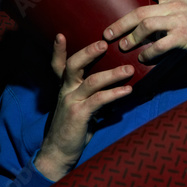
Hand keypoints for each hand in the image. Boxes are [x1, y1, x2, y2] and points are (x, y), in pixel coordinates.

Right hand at [34, 34, 134, 181]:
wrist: (59, 152)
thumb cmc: (73, 128)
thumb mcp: (80, 106)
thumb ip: (92, 93)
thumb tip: (115, 82)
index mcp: (65, 87)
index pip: (58, 65)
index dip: (58, 50)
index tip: (60, 34)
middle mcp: (65, 91)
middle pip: (74, 65)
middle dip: (89, 52)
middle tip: (105, 43)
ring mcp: (71, 102)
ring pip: (92, 81)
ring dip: (112, 74)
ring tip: (129, 69)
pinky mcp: (79, 114)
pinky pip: (99, 100)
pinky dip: (115, 93)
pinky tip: (127, 90)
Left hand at [105, 0, 186, 68]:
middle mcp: (176, 5)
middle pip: (140, 11)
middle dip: (120, 23)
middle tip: (108, 33)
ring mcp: (179, 21)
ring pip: (146, 27)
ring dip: (132, 38)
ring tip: (123, 47)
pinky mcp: (183, 37)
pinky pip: (159, 45)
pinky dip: (148, 53)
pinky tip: (143, 58)